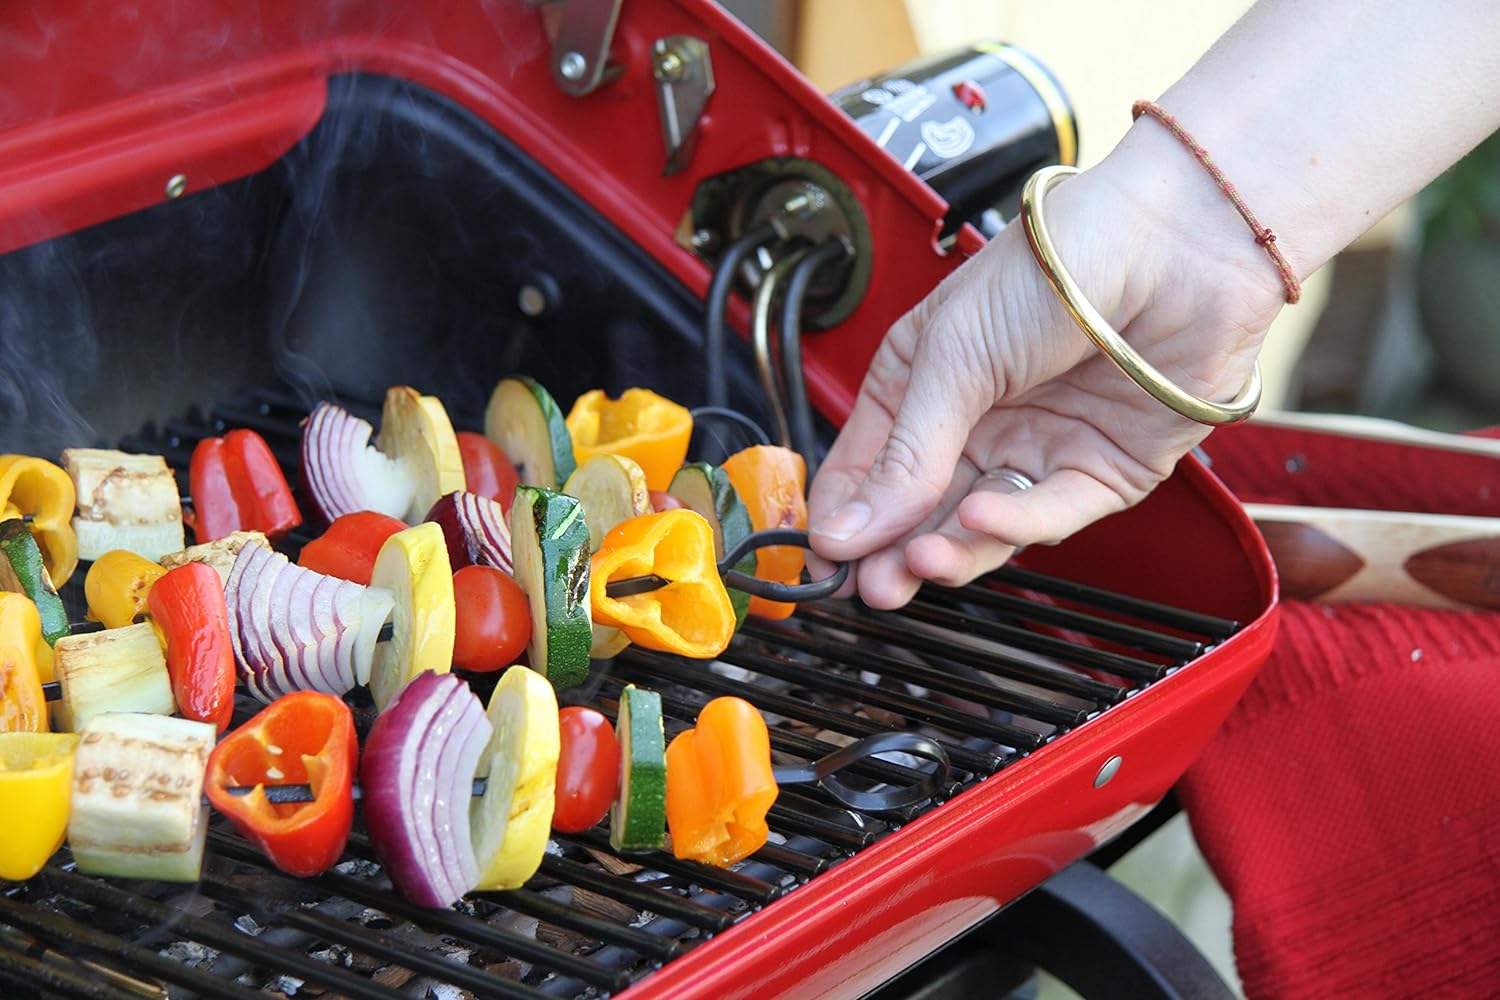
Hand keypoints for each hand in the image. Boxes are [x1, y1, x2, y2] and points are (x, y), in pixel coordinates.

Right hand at [807, 144, 1285, 608]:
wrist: (1175, 242)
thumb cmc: (1056, 264)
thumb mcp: (952, 354)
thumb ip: (906, 453)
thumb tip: (845, 529)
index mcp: (922, 383)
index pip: (866, 468)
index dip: (843, 516)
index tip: (823, 558)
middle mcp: (978, 422)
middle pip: (921, 511)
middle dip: (893, 551)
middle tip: (869, 585)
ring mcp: (1037, 449)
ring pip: (981, 527)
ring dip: (948, 549)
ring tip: (918, 563)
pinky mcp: (1099, 471)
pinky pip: (1049, 515)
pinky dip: (1014, 525)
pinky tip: (980, 519)